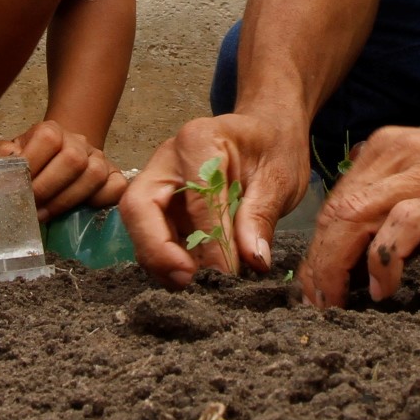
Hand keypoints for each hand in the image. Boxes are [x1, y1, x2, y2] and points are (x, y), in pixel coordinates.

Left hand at [0, 117, 124, 216]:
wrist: (53, 162)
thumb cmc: (27, 164)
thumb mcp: (7, 157)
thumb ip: (1, 157)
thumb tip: (5, 173)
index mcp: (51, 130)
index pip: (48, 138)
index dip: (32, 164)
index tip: (16, 187)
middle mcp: (78, 141)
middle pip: (73, 159)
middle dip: (48, 188)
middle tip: (31, 207)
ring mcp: (98, 158)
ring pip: (94, 174)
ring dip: (67, 200)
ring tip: (47, 214)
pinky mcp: (113, 176)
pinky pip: (115, 187)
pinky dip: (101, 200)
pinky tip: (80, 212)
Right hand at [114, 112, 312, 286]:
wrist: (269, 134)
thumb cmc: (274, 148)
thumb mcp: (280, 178)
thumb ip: (262, 216)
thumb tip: (253, 260)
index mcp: (199, 140)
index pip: (195, 196)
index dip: (210, 239)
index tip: (229, 273)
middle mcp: (167, 158)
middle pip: (140, 206)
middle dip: (157, 249)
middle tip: (188, 280)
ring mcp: (159, 181)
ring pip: (139, 224)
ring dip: (160, 259)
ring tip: (194, 284)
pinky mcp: (162, 204)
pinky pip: (152, 234)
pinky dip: (167, 259)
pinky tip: (193, 277)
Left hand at [297, 122, 419, 308]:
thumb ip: (397, 210)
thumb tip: (361, 259)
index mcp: (387, 152)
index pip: (335, 204)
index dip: (319, 250)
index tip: (317, 288)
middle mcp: (397, 157)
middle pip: (334, 213)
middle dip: (318, 265)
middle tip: (318, 305)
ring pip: (354, 217)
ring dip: (337, 266)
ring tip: (339, 302)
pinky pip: (401, 226)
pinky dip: (384, 260)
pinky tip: (384, 289)